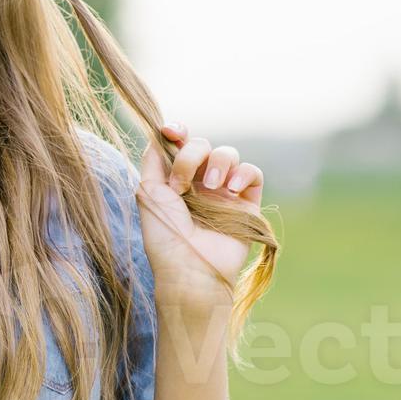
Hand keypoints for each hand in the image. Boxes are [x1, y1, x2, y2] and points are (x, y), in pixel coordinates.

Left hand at [137, 121, 263, 313]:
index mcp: (174, 181)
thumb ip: (153, 161)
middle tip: (182, 186)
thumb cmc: (165, 235)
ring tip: (210, 186)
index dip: (178, 132)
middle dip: (191, 156)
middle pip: (202, 145)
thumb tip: (159, 132)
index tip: (171, 131)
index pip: (180, 144)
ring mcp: (224, 193)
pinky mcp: (246, 204)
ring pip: (228, 154)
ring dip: (218, 162)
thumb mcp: (148, 194)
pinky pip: (252, 173)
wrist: (191, 268)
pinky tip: (231, 189)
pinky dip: (243, 174)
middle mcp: (199, 184)